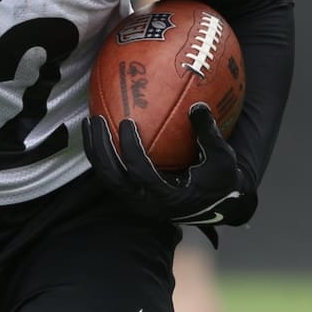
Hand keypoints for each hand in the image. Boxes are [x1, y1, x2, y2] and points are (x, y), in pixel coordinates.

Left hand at [81, 103, 256, 231]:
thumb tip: (198, 106)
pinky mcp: (131, 195)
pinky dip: (101, 153)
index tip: (127, 121)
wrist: (217, 204)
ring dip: (95, 149)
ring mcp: (135, 201)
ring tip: (89, 122)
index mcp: (166, 197)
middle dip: (100, 147)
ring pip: (105, 177)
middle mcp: (146, 203)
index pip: (139, 172)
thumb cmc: (220, 179)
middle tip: (96, 119)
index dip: (130, 147)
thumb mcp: (221, 158)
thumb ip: (208, 133)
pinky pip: (109, 174)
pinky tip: (98, 130)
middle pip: (112, 176)